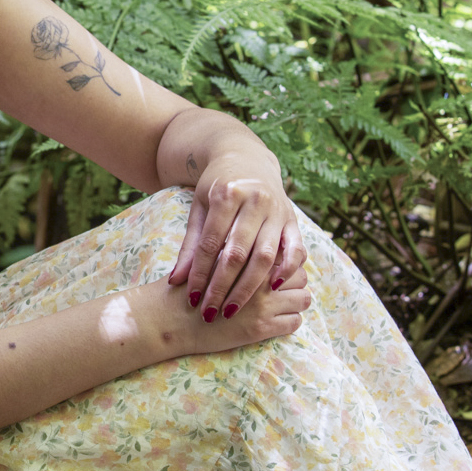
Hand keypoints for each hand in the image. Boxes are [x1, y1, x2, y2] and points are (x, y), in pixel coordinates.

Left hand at [166, 156, 309, 324]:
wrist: (246, 158)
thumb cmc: (216, 188)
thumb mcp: (199, 209)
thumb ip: (190, 245)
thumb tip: (176, 282)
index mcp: (226, 195)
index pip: (210, 243)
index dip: (200, 273)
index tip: (191, 298)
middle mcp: (255, 201)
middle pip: (238, 253)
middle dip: (222, 287)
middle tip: (210, 313)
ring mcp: (277, 210)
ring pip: (266, 256)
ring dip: (249, 287)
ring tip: (233, 310)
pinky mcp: (293, 219)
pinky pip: (295, 248)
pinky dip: (287, 270)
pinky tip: (274, 288)